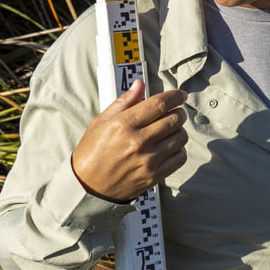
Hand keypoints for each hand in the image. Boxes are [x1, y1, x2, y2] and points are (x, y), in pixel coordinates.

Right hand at [70, 79, 188, 202]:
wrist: (88, 186)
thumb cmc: (92, 151)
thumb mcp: (101, 121)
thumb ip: (124, 101)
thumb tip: (140, 84)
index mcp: (123, 125)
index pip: (160, 104)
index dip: (175, 96)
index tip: (180, 95)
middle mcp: (137, 142)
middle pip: (175, 119)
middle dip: (179, 112)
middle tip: (174, 112)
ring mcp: (147, 160)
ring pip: (181, 137)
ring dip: (179, 130)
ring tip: (169, 131)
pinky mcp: (154, 175)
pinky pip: (180, 157)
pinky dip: (179, 149)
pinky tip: (168, 147)